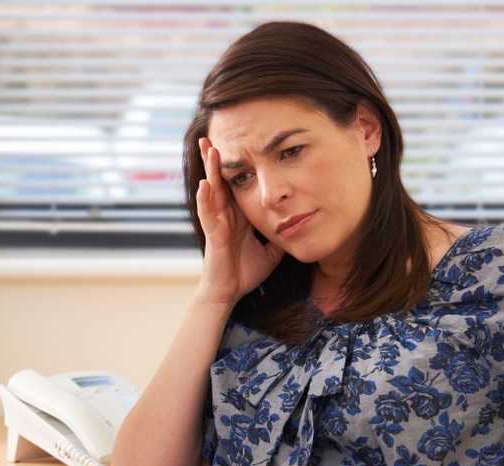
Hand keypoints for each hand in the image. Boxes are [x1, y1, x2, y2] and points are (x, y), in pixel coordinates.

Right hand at [195, 137, 283, 305]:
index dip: (233, 164)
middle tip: (210, 134)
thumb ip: (281, 236)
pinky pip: (208, 215)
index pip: (234, 184)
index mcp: (237, 216)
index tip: (235, 143)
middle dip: (215, 158)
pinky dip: (206, 200)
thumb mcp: (272, 251)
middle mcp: (225, 215)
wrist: (229, 293)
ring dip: (210, 170)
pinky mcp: (213, 236)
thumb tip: (299, 227)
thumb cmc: (245, 272)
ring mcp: (217, 224)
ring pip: (212, 191)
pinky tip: (204, 184)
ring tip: (209, 149)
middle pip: (219, 180)